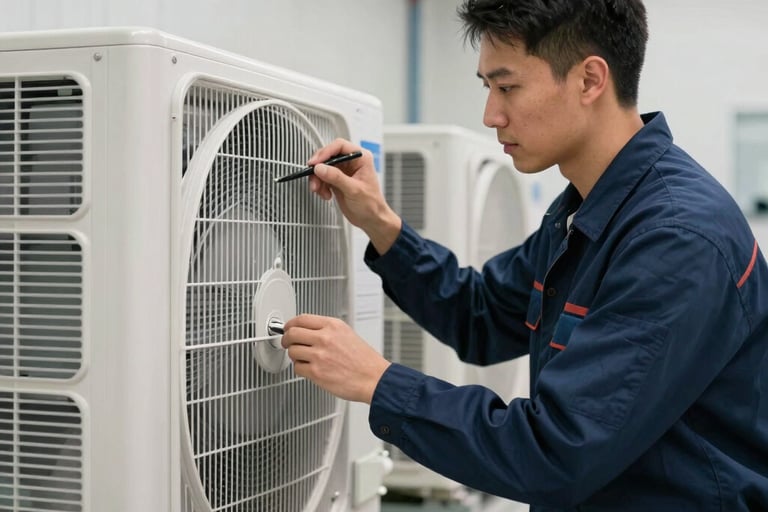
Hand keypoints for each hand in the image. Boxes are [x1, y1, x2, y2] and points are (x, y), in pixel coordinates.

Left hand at [281, 314, 390, 403]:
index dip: (290, 324)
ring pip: (292, 351)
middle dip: (286, 339)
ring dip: (295, 356)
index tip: (288, 328)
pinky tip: (310, 369)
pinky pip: (297, 368)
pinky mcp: (316, 373)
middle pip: (292, 333)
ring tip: (303, 358)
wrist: (374, 379)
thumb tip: (307, 331)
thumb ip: (327, 330)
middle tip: (288, 343)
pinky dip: (300, 369)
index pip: (301, 319)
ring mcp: (319, 355)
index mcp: (333, 326)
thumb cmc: (364, 360)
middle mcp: (325, 338)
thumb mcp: (347, 334)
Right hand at [307, 138, 401, 254]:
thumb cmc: (371, 204)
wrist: (371, 220)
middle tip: (313, 178)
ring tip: (319, 191)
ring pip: (323, 168)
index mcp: (361, 158)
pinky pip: (322, 178)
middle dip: (319, 168)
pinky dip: (320, 186)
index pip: (339, 146)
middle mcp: (352, 162)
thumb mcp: (353, 190)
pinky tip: (326, 195)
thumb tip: (320, 168)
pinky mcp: (336, 180)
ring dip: (317, 179)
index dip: (325, 153)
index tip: (315, 163)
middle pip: (328, 156)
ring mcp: (343, 171)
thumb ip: (336, 177)